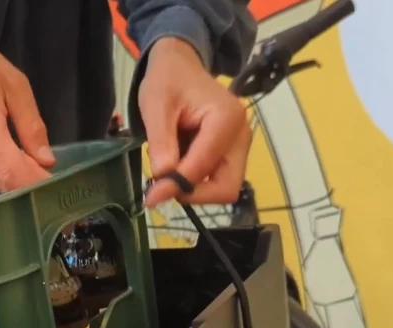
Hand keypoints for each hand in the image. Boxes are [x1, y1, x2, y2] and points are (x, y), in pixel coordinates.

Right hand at [0, 8, 53, 191]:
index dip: (37, 185)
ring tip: (40, 170)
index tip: (59, 187)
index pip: (13, 172)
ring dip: (19, 181)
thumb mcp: (14, 85)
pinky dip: (5, 173)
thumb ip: (31, 126)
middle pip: (5, 183)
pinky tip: (19, 162)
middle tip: (56, 177)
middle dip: (32, 185)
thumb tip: (47, 161)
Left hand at [140, 38, 251, 207]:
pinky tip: (178, 162)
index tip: (151, 196)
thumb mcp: (155, 108)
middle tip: (162, 187)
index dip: (177, 186)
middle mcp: (242, 134)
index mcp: (226, 119)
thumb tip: (163, 182)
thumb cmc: (167, 80)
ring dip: (193, 187)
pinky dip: (196, 180)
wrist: (180, 66)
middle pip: (226, 187)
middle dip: (193, 193)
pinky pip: (218, 178)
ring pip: (223, 187)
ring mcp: (240, 144)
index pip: (204, 168)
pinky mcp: (233, 151)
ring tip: (169, 168)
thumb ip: (161, 145)